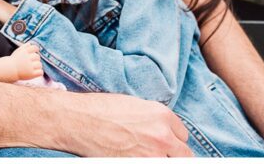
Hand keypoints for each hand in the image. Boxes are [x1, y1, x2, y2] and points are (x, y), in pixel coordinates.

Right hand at [11, 43, 42, 79]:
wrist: (9, 70)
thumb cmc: (15, 60)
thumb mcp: (18, 51)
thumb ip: (24, 47)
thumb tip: (30, 44)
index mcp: (24, 52)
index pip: (35, 47)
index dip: (36, 49)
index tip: (34, 52)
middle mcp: (27, 58)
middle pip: (37, 57)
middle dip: (36, 59)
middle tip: (31, 62)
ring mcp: (29, 66)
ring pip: (39, 65)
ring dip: (38, 66)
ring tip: (33, 67)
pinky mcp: (31, 74)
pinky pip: (40, 72)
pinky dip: (39, 72)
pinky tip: (36, 72)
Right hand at [58, 92, 192, 156]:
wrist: (79, 121)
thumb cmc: (101, 110)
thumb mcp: (134, 106)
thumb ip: (154, 119)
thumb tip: (162, 131)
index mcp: (162, 115)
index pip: (183, 135)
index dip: (173, 138)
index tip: (165, 141)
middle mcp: (162, 136)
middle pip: (184, 154)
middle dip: (174, 154)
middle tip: (160, 152)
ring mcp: (151, 155)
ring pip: (171, 163)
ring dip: (163, 159)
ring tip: (145, 154)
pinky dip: (146, 162)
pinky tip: (134, 158)